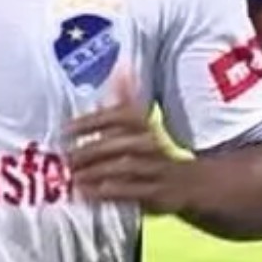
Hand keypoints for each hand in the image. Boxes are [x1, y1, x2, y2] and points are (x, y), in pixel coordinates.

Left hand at [66, 79, 189, 214]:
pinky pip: (132, 192)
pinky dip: (107, 193)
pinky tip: (86, 194)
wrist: (196, 182)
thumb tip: (120, 67)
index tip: (66, 129)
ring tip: (73, 176)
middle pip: (122, 143)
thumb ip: (128, 100)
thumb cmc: (157, 151)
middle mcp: (153, 144)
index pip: (121, 116)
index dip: (93, 121)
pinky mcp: (158, 194)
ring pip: (126, 167)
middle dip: (91, 150)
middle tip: (66, 158)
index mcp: (147, 125)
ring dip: (97, 171)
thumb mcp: (145, 124)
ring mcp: (157, 170)